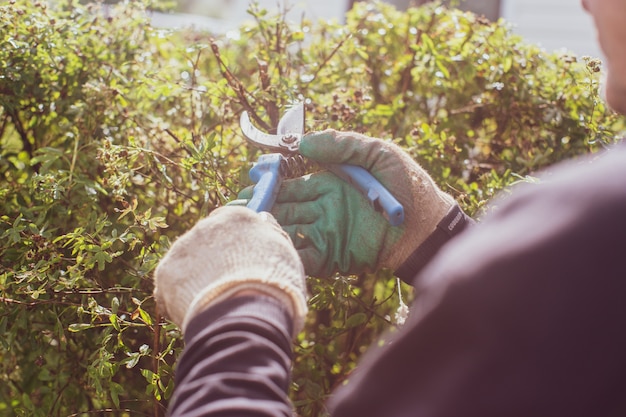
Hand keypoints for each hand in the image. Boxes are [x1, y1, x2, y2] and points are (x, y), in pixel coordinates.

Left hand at [154, 206, 307, 333]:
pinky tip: (198, 316)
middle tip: (227, 288)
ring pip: (188, 264)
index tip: (237, 261)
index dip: (233, 243)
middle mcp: (207, 225)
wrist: (246, 319)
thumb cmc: (275, 290)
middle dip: (213, 263)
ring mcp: (183, 247)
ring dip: (196, 281)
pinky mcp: (165, 272)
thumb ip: (271, 235)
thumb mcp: (284, 257)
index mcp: (239, 218)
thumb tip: (263, 218)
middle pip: (206, 241)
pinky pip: (169, 288)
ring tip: (214, 306)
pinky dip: (179, 302)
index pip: (229, 221)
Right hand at [233, 130, 455, 277]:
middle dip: (259, 205)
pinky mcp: (333, 256)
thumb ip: (342, 145)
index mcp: (329, 183)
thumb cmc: (407, 185)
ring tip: (242, 226)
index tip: (251, 176)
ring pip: (287, 230)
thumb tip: (303, 142)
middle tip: (236, 204)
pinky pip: (304, 256)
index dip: (269, 180)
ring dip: (266, 228)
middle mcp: (322, 208)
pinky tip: (266, 249)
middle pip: (282, 206)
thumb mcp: (377, 153)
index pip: (290, 181)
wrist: (426, 225)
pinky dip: (285, 254)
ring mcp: (326, 233)